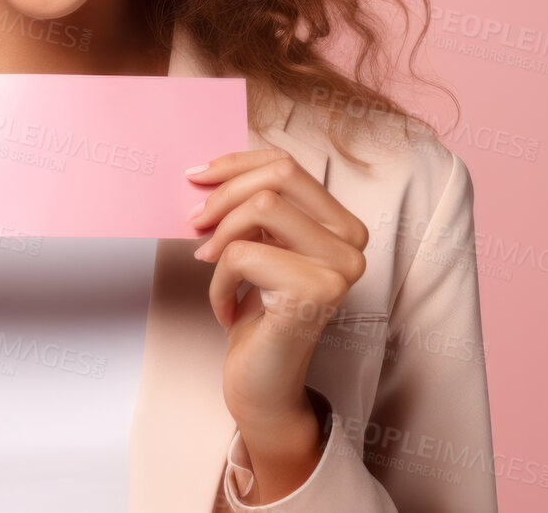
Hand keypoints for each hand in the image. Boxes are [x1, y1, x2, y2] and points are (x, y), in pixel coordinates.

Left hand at [187, 148, 368, 497]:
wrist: (262, 384)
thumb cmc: (257, 315)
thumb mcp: (259, 246)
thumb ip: (252, 207)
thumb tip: (207, 170)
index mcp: (342, 224)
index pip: (287, 165)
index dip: (235, 164)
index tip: (197, 176)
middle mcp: (352, 242)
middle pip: (279, 177)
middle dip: (225, 193)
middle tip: (195, 224)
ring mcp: (339, 267)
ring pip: (262, 207)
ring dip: (221, 237)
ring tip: (209, 265)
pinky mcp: (314, 291)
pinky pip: (243, 254)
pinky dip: (218, 282)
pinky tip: (225, 309)